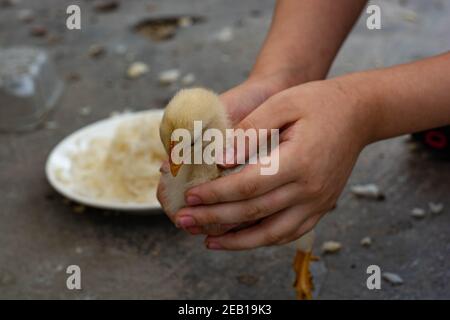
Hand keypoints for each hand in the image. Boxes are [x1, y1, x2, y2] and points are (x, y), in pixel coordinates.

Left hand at [174, 79, 374, 248]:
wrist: (359, 114)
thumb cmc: (318, 103)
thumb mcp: (282, 104)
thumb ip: (250, 131)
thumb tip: (220, 160)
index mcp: (299, 161)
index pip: (247, 186)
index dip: (215, 193)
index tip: (189, 196)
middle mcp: (310, 189)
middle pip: (254, 213)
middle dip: (214, 218)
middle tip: (184, 221)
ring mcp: (318, 202)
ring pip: (272, 233)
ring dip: (237, 241)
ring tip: (207, 241)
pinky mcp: (321, 207)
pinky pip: (289, 233)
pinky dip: (262, 240)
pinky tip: (241, 239)